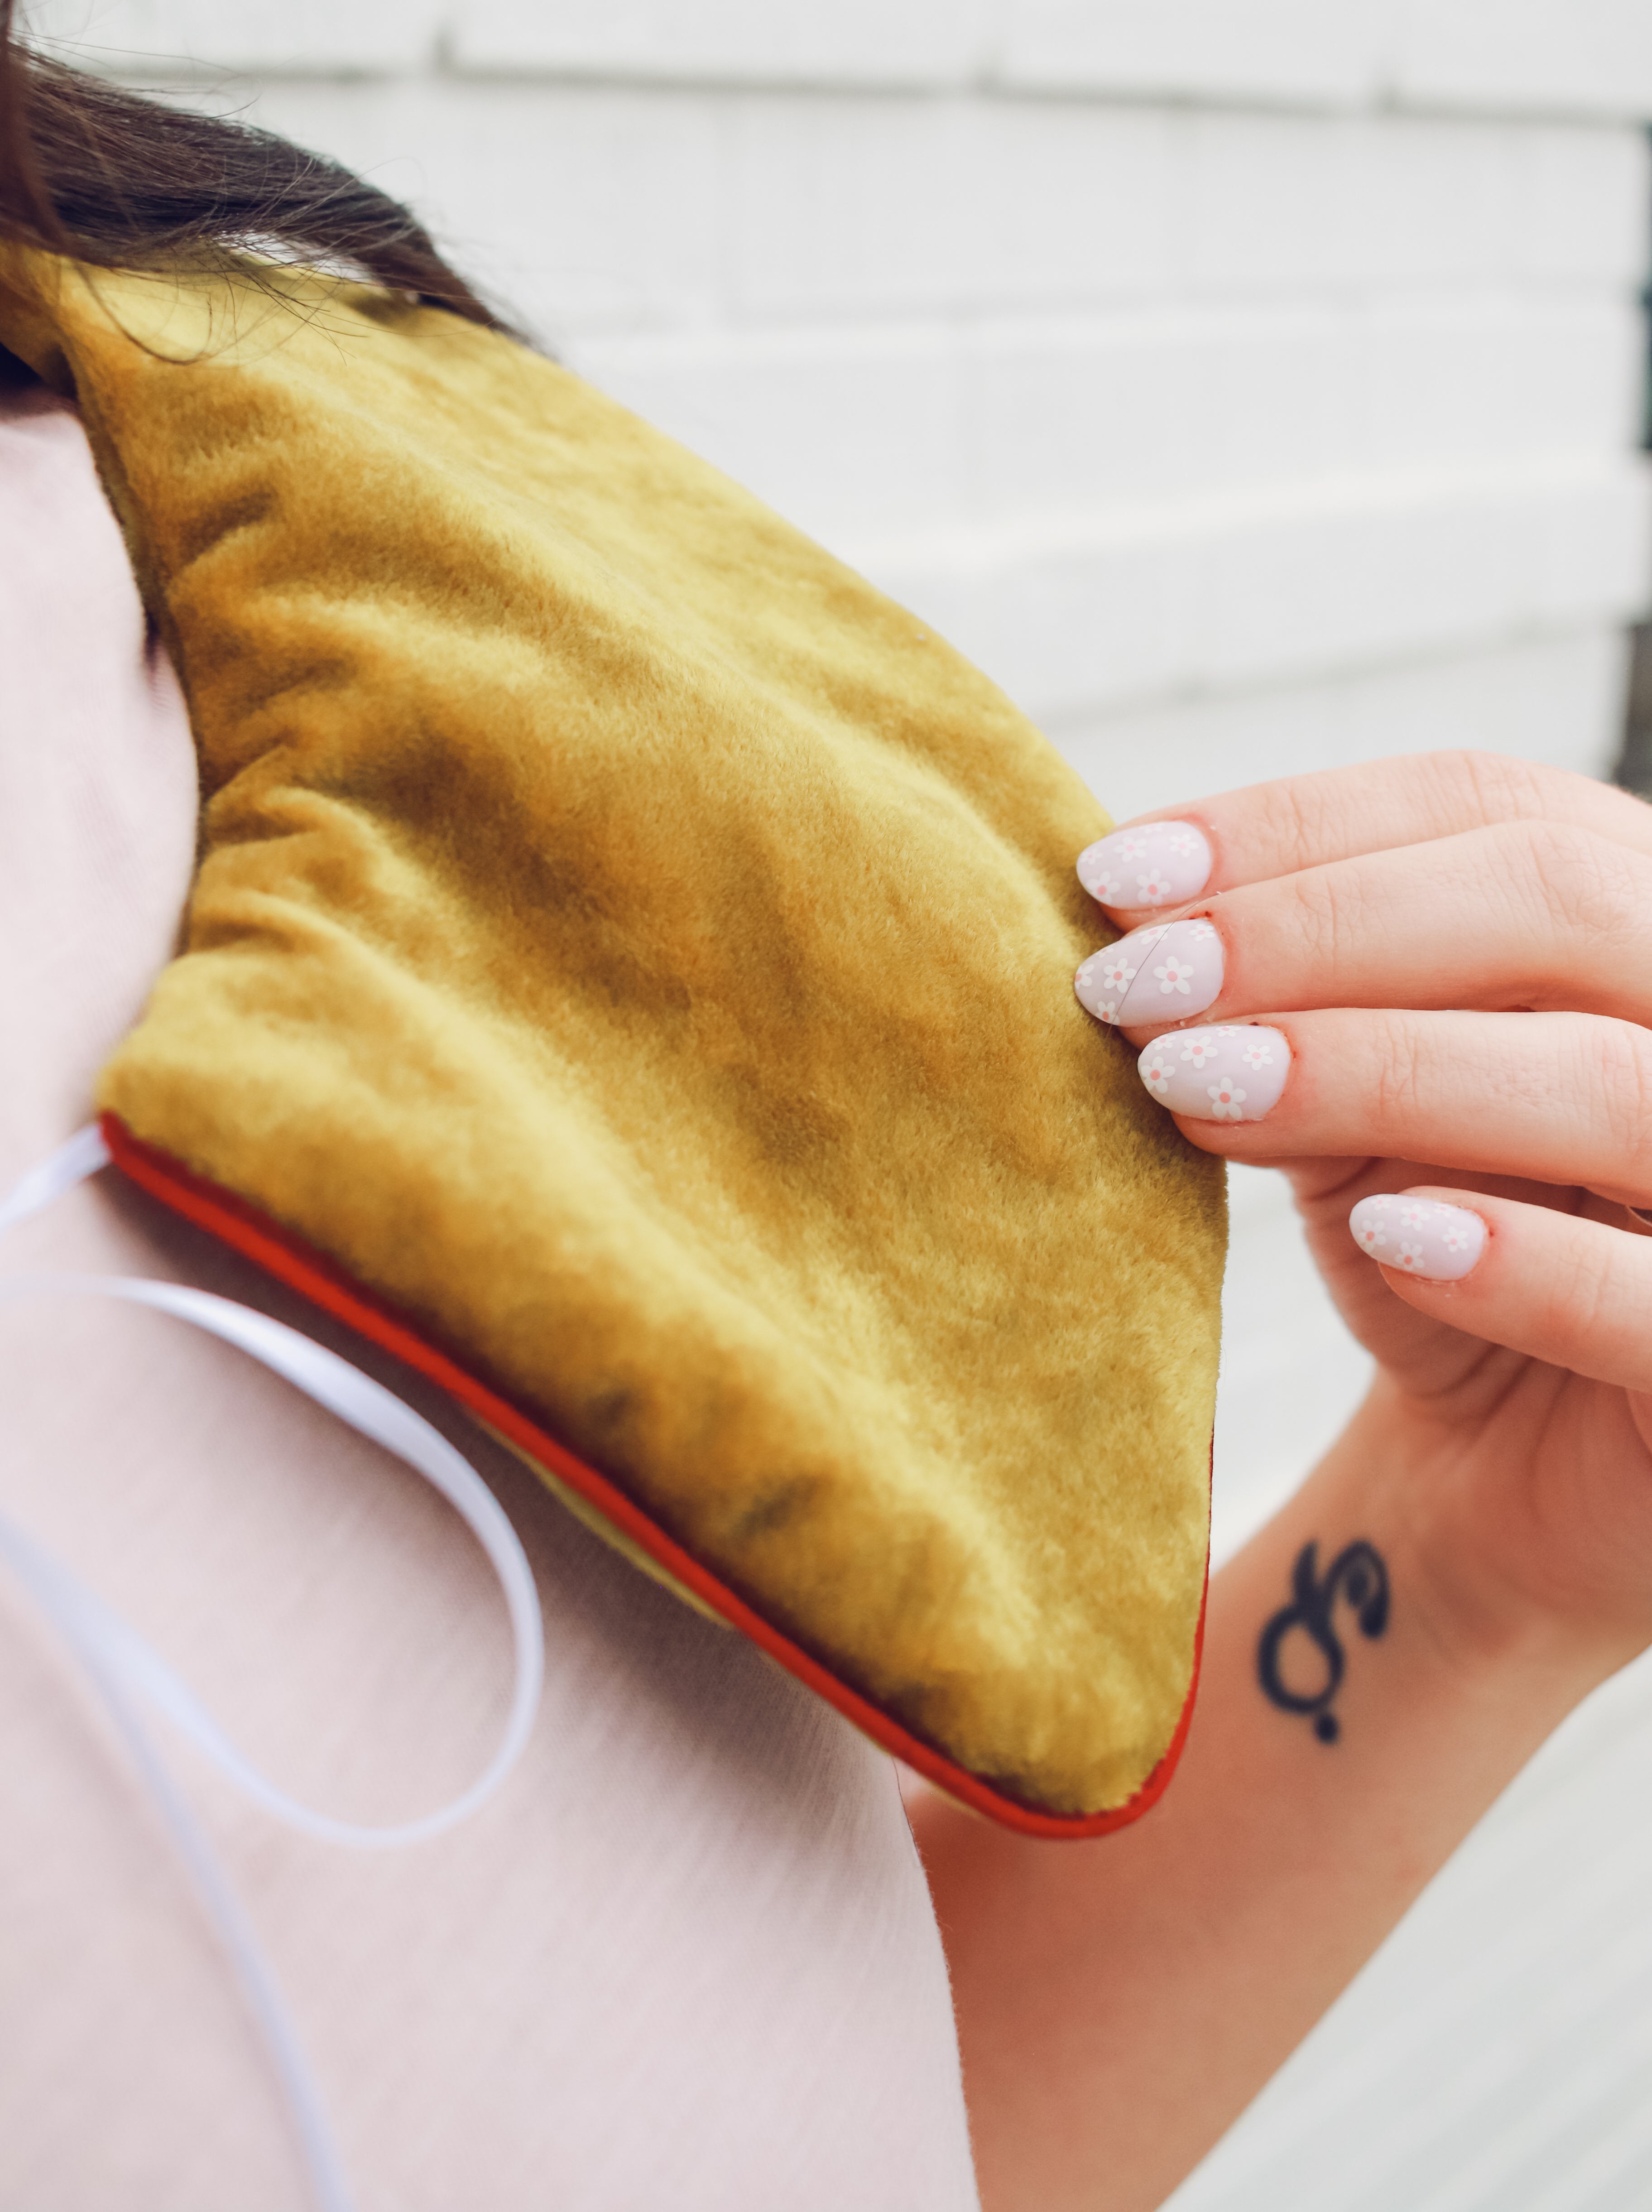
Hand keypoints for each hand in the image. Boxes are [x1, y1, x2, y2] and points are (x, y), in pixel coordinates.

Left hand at [1078, 750, 1651, 1685]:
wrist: (1518, 1478)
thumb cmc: (1442, 1258)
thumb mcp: (1356, 1120)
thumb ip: (1298, 1027)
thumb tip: (1158, 955)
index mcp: (1644, 923)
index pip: (1496, 810)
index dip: (1298, 827)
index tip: (1113, 878)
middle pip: (1557, 899)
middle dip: (1316, 929)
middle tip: (1132, 985)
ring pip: (1607, 1079)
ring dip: (1378, 1067)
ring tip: (1196, 1086)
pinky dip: (1521, 1257)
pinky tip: (1387, 1235)